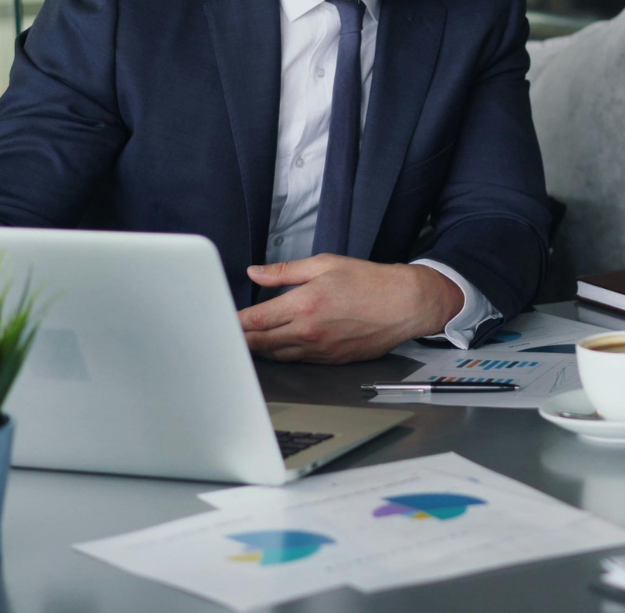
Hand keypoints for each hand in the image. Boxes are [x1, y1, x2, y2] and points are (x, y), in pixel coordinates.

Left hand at [237, 256, 463, 363]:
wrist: (405, 304)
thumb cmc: (370, 281)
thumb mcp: (325, 264)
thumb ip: (285, 271)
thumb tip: (255, 272)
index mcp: (303, 305)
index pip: (253, 321)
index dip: (232, 323)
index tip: (220, 321)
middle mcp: (307, 332)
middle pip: (259, 344)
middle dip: (241, 340)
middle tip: (227, 334)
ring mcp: (319, 350)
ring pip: (276, 356)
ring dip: (261, 349)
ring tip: (249, 341)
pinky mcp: (331, 361)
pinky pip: (298, 361)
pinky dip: (284, 354)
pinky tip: (279, 345)